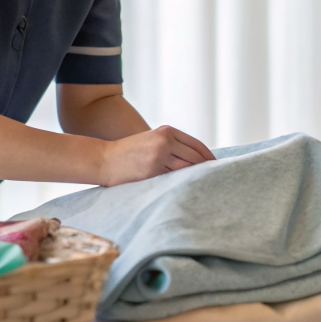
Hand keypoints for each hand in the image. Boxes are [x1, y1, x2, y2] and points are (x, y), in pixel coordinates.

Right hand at [97, 125, 214, 185]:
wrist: (104, 159)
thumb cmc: (128, 153)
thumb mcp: (151, 140)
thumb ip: (171, 146)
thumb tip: (195, 160)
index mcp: (166, 131)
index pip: (196, 145)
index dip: (209, 157)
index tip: (216, 167)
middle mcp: (165, 141)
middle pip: (195, 157)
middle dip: (206, 169)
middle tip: (215, 180)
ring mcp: (159, 156)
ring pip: (186, 169)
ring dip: (195, 178)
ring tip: (203, 186)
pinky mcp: (152, 171)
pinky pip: (173, 179)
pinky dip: (181, 184)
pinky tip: (185, 190)